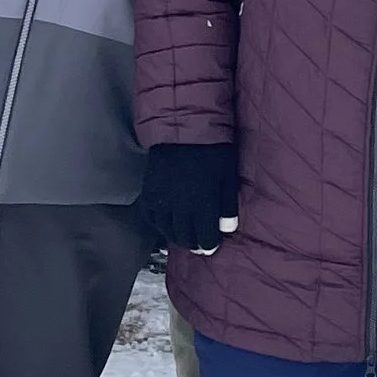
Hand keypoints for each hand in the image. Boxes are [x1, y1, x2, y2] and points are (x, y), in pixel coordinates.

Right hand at [141, 139, 240, 253]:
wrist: (182, 130)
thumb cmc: (212, 151)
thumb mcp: (228, 175)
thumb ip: (228, 205)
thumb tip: (227, 230)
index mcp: (202, 203)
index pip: (204, 237)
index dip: (209, 245)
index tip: (212, 245)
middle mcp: (179, 206)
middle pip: (185, 237)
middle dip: (194, 243)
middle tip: (199, 243)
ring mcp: (161, 201)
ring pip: (167, 231)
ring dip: (177, 237)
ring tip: (185, 236)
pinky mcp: (148, 193)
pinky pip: (151, 217)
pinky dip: (159, 224)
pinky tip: (167, 223)